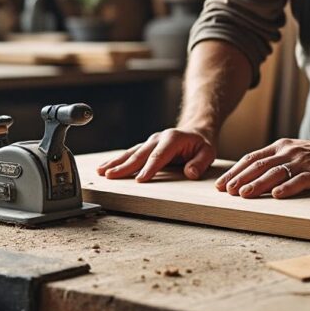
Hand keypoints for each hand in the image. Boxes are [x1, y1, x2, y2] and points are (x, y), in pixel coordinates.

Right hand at [96, 128, 216, 181]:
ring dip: (116, 162)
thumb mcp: (208, 152)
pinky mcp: (145, 146)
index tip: (140, 179)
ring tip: (102, 171)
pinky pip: (130, 154)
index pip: (159, 156)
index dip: (149, 168)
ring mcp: (150, 142)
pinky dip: (117, 161)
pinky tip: (105, 167)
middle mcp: (158, 138)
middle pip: (139, 154)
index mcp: (172, 139)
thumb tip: (190, 173)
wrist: (196, 131)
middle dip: (125, 166)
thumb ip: (199, 163)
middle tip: (111, 176)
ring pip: (131, 153)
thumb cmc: (201, 144)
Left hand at [214, 137, 309, 198]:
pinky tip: (277, 196)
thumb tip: (255, 176)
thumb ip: (278, 161)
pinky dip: (288, 188)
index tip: (221, 184)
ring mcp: (303, 162)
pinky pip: (300, 180)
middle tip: (225, 191)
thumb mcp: (296, 153)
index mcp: (282, 147)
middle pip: (259, 165)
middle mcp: (289, 152)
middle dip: (239, 178)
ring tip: (243, 195)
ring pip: (275, 173)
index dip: (235, 171)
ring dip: (257, 184)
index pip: (252, 159)